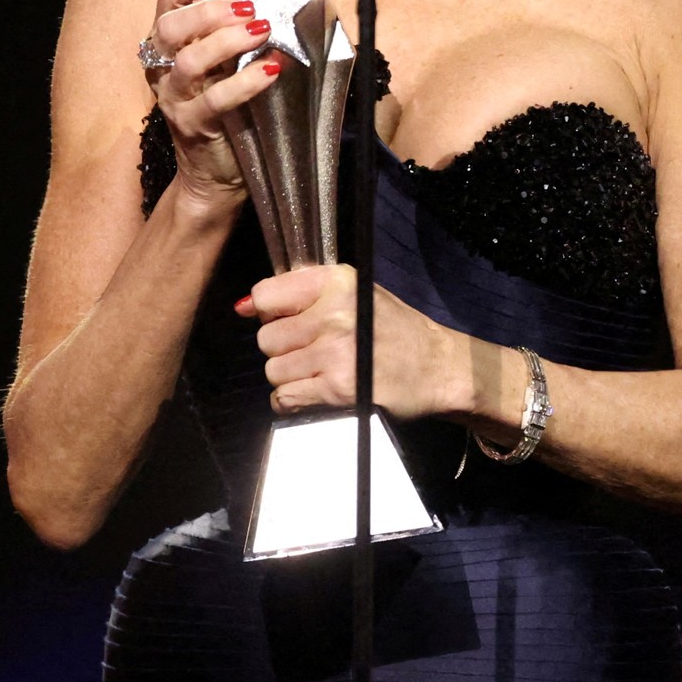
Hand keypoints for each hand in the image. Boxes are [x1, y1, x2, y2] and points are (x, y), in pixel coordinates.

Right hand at [146, 0, 280, 205]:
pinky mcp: (192, 125)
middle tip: (252, 10)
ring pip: (188, 61)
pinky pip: (215, 99)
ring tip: (263, 31)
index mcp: (167, 40)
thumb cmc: (225, 107)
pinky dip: (246, 81)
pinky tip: (272, 69)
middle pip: (170, 25)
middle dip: (213, 9)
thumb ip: (234, 31)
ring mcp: (173, 98)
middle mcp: (161, 66)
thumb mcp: (224, 61)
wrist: (214, 171)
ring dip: (229, 41)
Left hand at [238, 265, 459, 420]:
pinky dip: (294, 399)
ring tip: (320, 371)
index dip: (268, 312)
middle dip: (283, 349)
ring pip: (273, 370)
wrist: (438, 367)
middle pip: (267, 338)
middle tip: (313, 351)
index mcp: (337, 281)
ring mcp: (336, 352)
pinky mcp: (338, 388)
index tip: (282, 320)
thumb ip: (301, 294)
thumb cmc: (394, 330)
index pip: (267, 294)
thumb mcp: (354, 293)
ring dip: (290, 376)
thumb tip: (243, 306)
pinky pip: (285, 397)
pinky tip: (317, 391)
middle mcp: (335, 312)